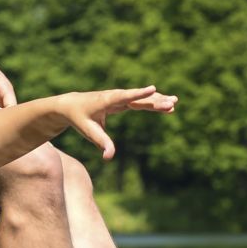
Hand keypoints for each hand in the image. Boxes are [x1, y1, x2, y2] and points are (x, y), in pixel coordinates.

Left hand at [55, 87, 177, 160]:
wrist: (71, 105)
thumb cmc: (79, 118)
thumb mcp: (89, 132)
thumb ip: (101, 143)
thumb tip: (109, 158)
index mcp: (107, 101)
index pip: (125, 97)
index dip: (139, 94)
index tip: (153, 89)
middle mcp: (116, 96)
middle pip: (138, 98)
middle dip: (155, 101)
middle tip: (172, 103)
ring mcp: (121, 97)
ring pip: (142, 98)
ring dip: (158, 100)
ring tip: (175, 102)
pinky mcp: (123, 100)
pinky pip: (141, 101)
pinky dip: (153, 102)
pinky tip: (166, 105)